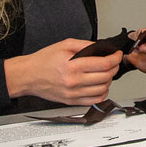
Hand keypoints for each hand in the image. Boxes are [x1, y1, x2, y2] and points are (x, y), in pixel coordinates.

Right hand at [4, 38, 121, 104]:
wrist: (28, 76)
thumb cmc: (43, 61)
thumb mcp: (64, 45)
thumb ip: (85, 45)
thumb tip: (101, 47)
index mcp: (72, 66)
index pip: (103, 64)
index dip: (115, 58)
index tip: (117, 55)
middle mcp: (74, 81)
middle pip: (106, 76)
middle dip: (114, 67)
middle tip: (113, 62)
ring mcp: (73, 93)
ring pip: (103, 89)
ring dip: (109, 80)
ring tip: (106, 73)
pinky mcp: (72, 101)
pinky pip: (94, 100)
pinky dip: (102, 93)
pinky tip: (100, 85)